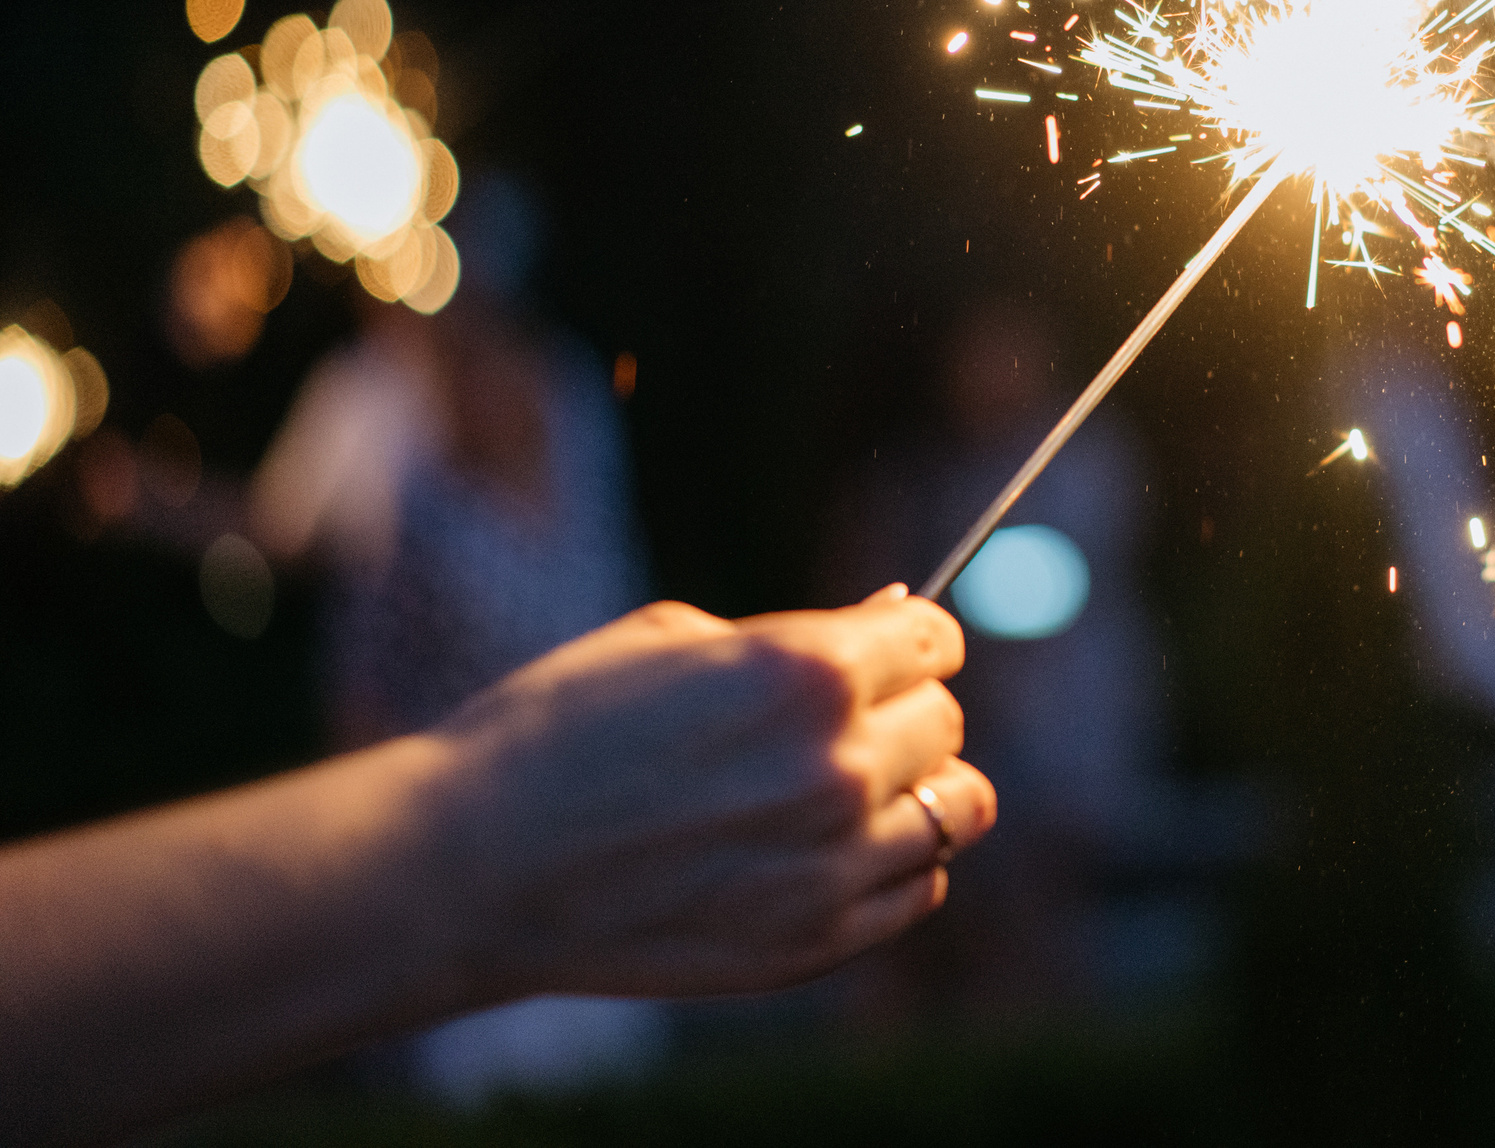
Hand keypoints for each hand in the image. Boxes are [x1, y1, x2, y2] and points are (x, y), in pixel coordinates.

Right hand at [427, 589, 994, 1000]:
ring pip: (958, 810)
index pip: (936, 642)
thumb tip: (890, 616)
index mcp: (808, 673)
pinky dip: (897, 866)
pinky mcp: (814, 941)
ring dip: (921, 790)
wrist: (473, 868)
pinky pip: (920, 889)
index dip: (910, 643)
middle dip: (905, 711)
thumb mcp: (669, 639)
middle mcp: (839, 766)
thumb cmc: (557, 730)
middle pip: (947, 723)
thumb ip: (794, 635)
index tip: (887, 653)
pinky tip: (836, 850)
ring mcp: (832, 863)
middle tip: (844, 722)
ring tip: (858, 789)